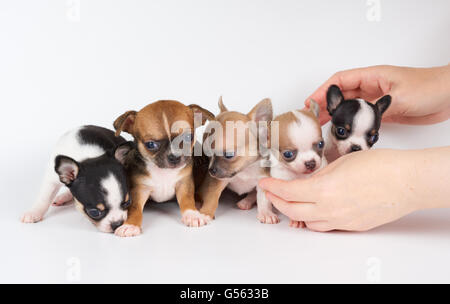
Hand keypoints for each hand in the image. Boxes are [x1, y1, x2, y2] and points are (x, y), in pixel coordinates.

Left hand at [259, 147, 449, 231]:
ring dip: (296, 213)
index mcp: (323, 190)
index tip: (265, 183)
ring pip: (308, 223)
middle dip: (278, 201)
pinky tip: (316, 209)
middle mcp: (329, 209)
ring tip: (292, 201)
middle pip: (293, 211)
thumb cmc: (379, 166)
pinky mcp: (353, 226)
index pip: (287, 192)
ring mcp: (341, 221)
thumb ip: (320, 176)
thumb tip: (308, 183)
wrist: (406, 181)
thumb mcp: (341, 163)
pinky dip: (315, 219)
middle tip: (272, 193)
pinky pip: (327, 227)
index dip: (273, 188)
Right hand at [306, 64, 449, 124]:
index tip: (312, 102)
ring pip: (350, 109)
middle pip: (342, 96)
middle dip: (325, 106)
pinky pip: (361, 120)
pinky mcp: (383, 114)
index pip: (340, 81)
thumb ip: (377, 108)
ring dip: (337, 117)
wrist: (449, 96)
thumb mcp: (401, 97)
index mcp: (373, 77)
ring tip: (323, 129)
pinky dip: (351, 126)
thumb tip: (357, 120)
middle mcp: (372, 88)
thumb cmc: (430, 87)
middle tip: (312, 119)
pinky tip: (346, 134)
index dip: (324, 91)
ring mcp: (376, 101)